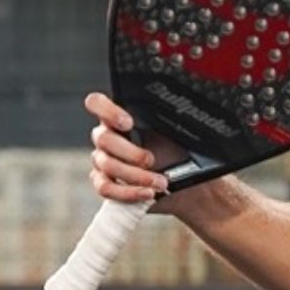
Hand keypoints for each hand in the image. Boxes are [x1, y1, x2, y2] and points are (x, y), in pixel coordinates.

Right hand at [84, 93, 185, 207]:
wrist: (186, 184)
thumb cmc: (181, 152)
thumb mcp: (180, 132)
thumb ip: (174, 117)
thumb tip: (193, 97)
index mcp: (120, 118)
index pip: (97, 103)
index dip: (107, 111)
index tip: (128, 123)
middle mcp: (107, 137)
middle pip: (103, 139)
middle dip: (130, 152)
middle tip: (151, 160)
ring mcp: (102, 161)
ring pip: (107, 165)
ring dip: (136, 175)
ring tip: (160, 182)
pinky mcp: (104, 183)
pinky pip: (105, 188)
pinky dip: (128, 192)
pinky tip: (148, 193)